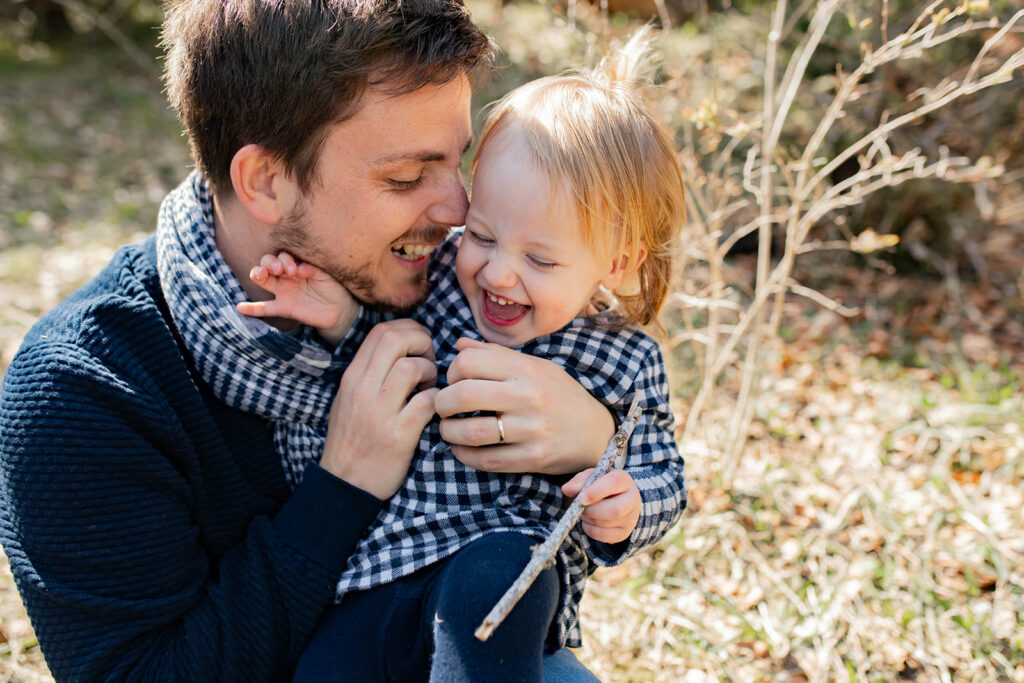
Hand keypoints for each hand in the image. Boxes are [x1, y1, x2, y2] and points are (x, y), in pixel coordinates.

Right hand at [235, 252, 357, 342]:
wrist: (340, 309)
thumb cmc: (334, 286)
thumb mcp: (327, 275)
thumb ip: (313, 269)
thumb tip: (299, 268)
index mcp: (296, 264)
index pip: (283, 255)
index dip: (285, 260)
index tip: (297, 270)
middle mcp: (286, 276)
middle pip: (267, 264)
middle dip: (270, 263)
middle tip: (280, 270)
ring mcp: (283, 291)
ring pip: (263, 280)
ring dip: (258, 274)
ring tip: (259, 274)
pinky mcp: (284, 308)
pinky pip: (265, 308)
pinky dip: (252, 309)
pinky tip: (240, 308)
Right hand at [320, 320, 437, 499]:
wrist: (344, 485)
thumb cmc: (353, 440)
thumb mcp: (349, 400)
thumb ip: (371, 373)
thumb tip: (402, 349)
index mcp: (352, 378)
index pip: (381, 332)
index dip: (409, 329)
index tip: (419, 346)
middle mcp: (362, 389)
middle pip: (396, 339)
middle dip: (422, 342)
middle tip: (430, 360)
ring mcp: (379, 412)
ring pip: (412, 367)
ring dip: (431, 372)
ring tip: (430, 388)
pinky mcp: (398, 435)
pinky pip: (427, 403)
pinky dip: (438, 401)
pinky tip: (434, 410)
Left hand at [434, 338, 614, 474]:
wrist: (596, 432)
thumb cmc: (560, 394)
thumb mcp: (535, 366)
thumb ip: (496, 355)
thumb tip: (459, 344)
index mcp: (526, 368)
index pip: (468, 362)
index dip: (452, 372)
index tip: (454, 381)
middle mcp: (529, 396)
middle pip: (463, 395)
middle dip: (442, 403)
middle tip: (443, 407)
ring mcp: (531, 429)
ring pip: (470, 432)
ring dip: (449, 432)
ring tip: (449, 429)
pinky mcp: (533, 458)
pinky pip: (486, 460)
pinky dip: (465, 456)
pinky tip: (462, 449)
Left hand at [561, 469, 640, 543]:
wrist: (617, 499)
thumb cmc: (601, 485)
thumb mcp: (591, 477)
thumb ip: (579, 481)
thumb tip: (566, 490)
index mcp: (624, 480)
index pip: (613, 484)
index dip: (596, 492)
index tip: (581, 498)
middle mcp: (632, 500)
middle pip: (614, 510)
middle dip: (591, 510)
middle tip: (579, 506)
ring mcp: (630, 519)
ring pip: (605, 524)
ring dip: (587, 518)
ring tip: (583, 511)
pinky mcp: (623, 533)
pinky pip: (601, 535)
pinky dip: (588, 529)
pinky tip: (589, 520)